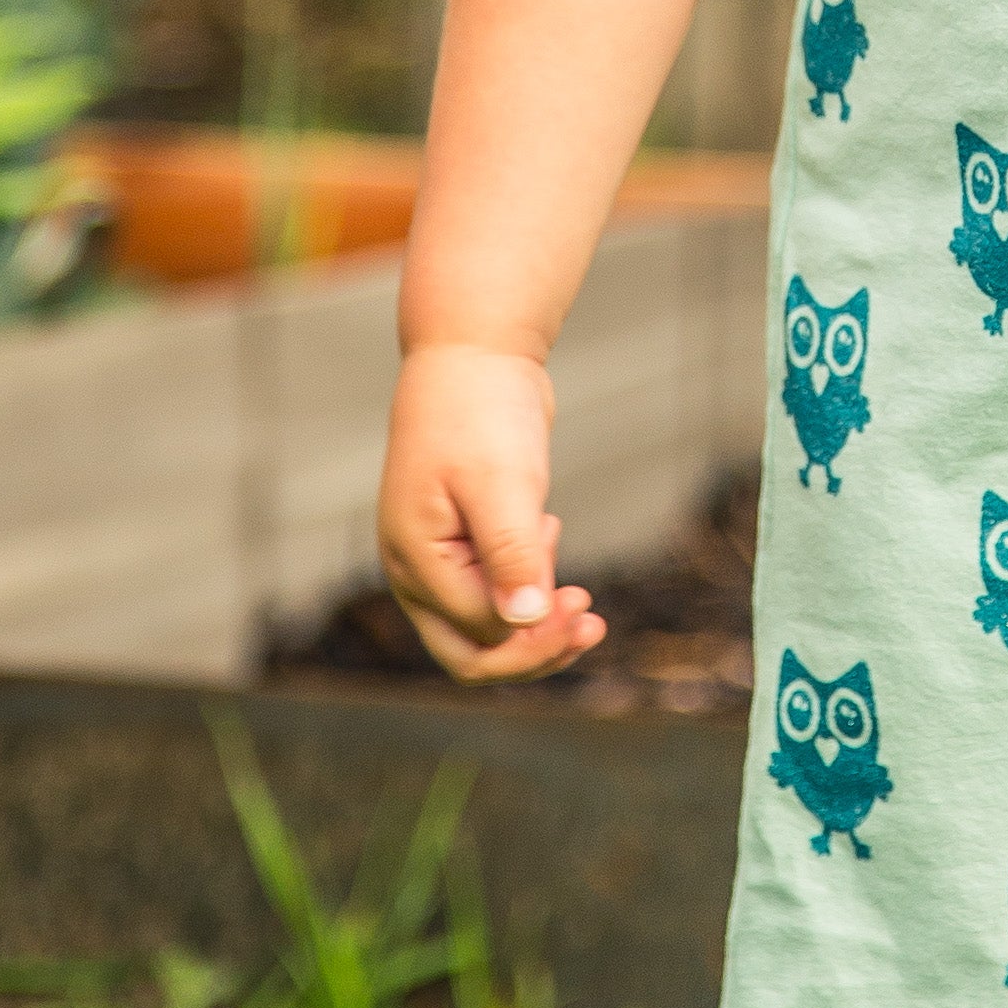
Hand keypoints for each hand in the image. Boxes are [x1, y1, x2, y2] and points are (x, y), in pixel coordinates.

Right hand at [378, 340, 605, 684]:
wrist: (471, 354)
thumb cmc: (479, 413)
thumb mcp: (502, 484)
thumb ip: (511, 554)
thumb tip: (524, 622)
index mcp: (417, 563)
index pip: (480, 637)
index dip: (535, 636)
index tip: (582, 601)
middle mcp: (418, 571)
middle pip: (471, 653)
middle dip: (533, 651)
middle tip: (591, 622)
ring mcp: (436, 558)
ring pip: (483, 627)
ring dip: (535, 622)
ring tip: (582, 595)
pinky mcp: (461, 539)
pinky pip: (493, 590)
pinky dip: (528, 584)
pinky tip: (549, 535)